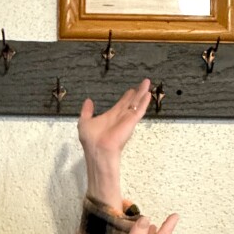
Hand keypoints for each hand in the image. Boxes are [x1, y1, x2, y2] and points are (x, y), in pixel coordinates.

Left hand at [78, 80, 151, 209]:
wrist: (98, 150)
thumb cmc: (91, 140)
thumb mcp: (84, 122)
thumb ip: (87, 111)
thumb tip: (88, 100)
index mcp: (111, 117)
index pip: (121, 104)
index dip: (126, 97)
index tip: (131, 90)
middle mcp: (120, 117)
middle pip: (131, 102)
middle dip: (137, 93)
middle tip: (144, 83)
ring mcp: (127, 119)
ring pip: (136, 103)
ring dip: (142, 93)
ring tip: (147, 82)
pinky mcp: (131, 122)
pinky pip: (139, 110)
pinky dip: (144, 102)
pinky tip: (149, 94)